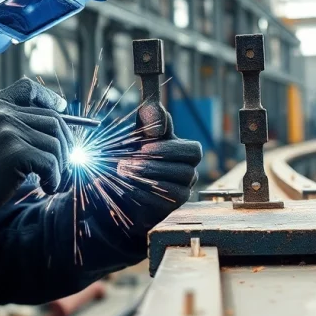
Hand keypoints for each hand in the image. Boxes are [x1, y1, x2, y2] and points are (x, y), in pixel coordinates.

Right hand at [0, 78, 71, 225]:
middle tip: (63, 163)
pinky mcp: (15, 152)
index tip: (62, 108)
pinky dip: (55, 178)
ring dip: (61, 165)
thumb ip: (4, 118)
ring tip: (52, 180)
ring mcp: (8, 130)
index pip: (28, 88)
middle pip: (53, 120)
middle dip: (64, 143)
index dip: (49, 97)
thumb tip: (45, 109)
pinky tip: (47, 187)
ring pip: (56, 144)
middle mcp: (2, 112)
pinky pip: (51, 163)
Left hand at [113, 107, 201, 232]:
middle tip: (130, 159)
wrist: (121, 186)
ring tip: (123, 170)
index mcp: (185, 154)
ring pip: (175, 188)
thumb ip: (147, 120)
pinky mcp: (169, 209)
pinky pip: (163, 204)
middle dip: (157, 164)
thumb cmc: (134, 156)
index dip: (171, 148)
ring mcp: (182, 193)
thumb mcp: (139, 135)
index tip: (146, 143)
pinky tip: (127, 186)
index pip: (193, 151)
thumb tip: (154, 106)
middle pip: (186, 171)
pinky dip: (144, 194)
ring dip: (147, 178)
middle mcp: (189, 174)